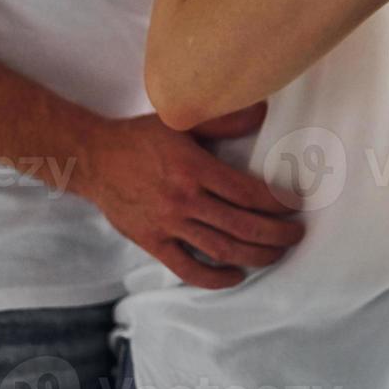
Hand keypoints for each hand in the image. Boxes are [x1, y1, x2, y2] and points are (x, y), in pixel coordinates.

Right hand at [78, 104, 303, 288]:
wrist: (92, 159)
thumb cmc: (139, 138)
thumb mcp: (181, 121)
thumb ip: (223, 119)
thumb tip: (261, 110)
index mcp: (194, 168)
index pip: (247, 192)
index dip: (277, 202)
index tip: (295, 205)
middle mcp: (184, 199)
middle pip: (242, 225)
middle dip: (276, 234)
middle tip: (296, 235)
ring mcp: (168, 224)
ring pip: (221, 249)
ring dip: (255, 256)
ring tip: (276, 254)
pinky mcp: (152, 242)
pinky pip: (188, 268)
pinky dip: (215, 278)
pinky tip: (235, 275)